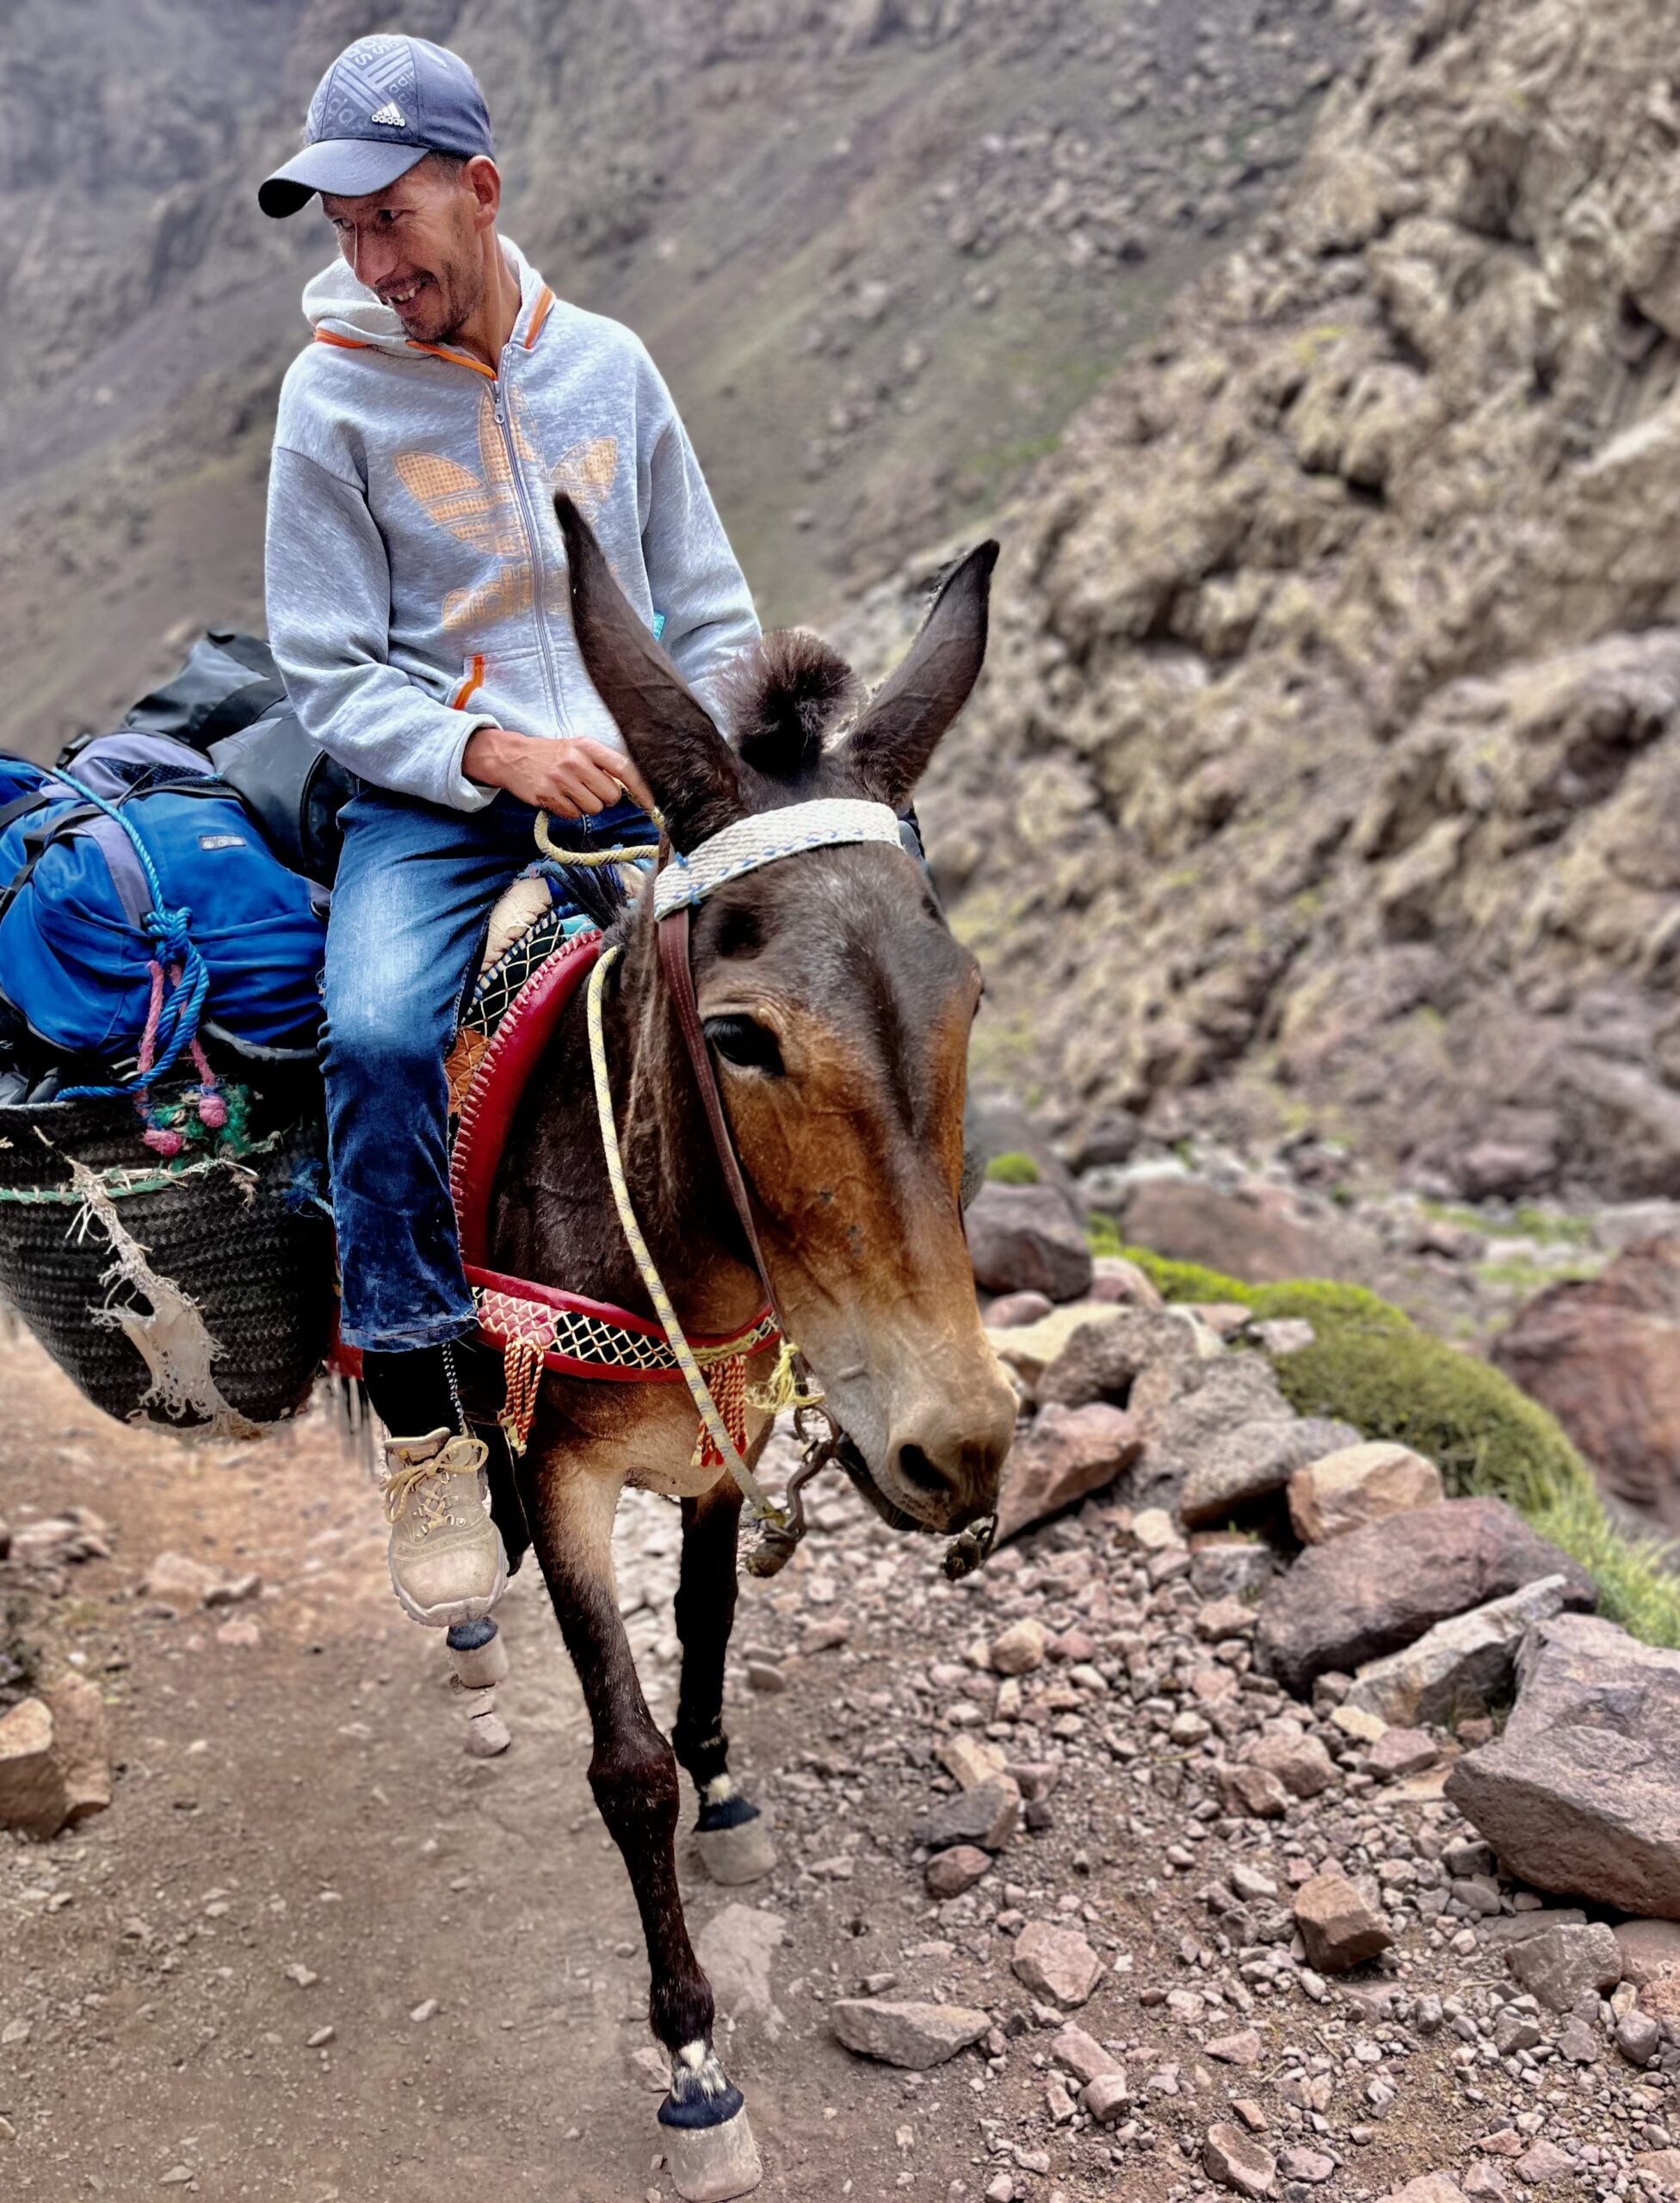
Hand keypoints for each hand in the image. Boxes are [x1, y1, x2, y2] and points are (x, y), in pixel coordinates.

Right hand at [462, 727, 653, 815]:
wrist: (512, 757)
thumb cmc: (551, 755)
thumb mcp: (577, 749)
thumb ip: (602, 766)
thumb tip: (630, 791)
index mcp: (587, 746)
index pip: (623, 768)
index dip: (641, 789)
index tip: (649, 804)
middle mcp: (575, 761)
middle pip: (611, 795)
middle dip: (605, 799)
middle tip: (588, 790)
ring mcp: (561, 779)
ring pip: (594, 809)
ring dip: (586, 806)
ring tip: (571, 793)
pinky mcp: (548, 795)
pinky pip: (574, 816)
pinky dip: (569, 812)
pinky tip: (558, 799)